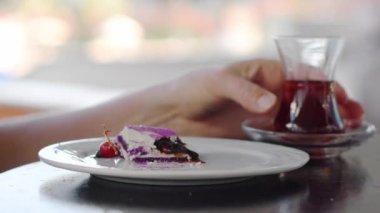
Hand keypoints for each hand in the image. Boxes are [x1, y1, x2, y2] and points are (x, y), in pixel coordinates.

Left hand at [160, 59, 363, 137]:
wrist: (173, 114)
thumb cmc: (192, 88)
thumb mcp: (218, 81)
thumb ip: (245, 90)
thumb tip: (270, 103)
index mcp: (261, 72)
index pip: (298, 74)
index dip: (321, 83)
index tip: (337, 94)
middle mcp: (266, 93)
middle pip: (305, 96)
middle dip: (329, 103)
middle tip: (351, 113)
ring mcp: (263, 114)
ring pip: (298, 116)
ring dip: (321, 121)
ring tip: (344, 128)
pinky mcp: (255, 133)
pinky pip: (282, 135)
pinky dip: (300, 137)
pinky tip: (316, 142)